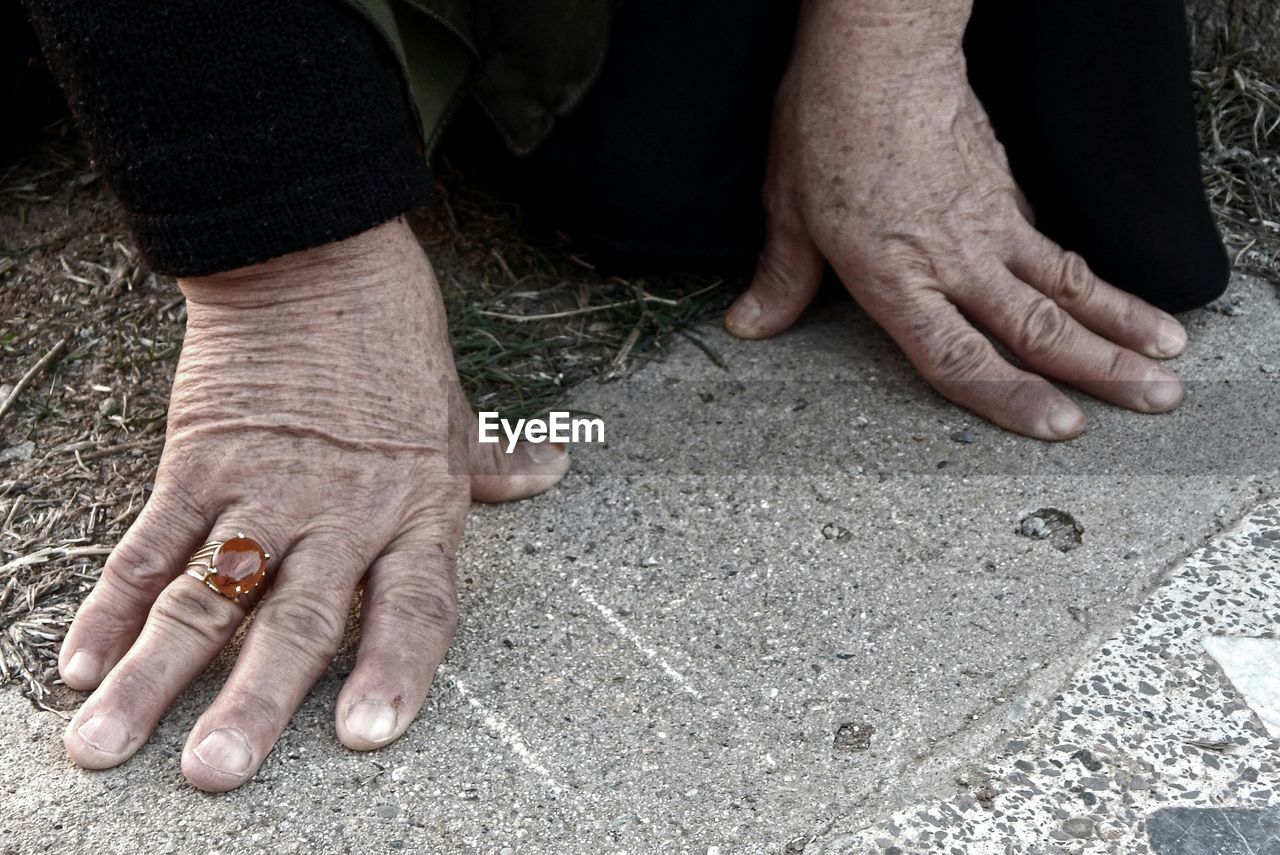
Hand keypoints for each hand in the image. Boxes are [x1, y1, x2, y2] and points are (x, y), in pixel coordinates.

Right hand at [57, 219, 567, 790]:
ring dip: (154, 673)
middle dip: (254, 702)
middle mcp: (343, 513)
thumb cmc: (394, 342)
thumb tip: (549, 472)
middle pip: (298, 621)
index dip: (393, 671)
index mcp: (415, 510)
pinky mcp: (200, 460)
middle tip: (217, 774)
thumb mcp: (452, 411)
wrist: (317, 259)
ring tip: (106, 743)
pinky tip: (78, 663)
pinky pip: (152, 541)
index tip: (365, 736)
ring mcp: (265, 489)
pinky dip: (113, 601)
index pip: (415, 607)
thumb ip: (490, 462)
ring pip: (209, 594)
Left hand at [725, 2, 1187, 439]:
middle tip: (1158, 398)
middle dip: (1103, 370)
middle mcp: (954, 258)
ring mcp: (990, 222)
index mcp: (895, 275)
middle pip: (1039, 328)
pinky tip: (1111, 298)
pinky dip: (1089, 277)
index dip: (1010, 400)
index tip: (1060, 427)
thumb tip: (750, 324)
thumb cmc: (828, 124)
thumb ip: (782, 279)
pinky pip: (1053, 246)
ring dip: (1121, 324)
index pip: (959, 358)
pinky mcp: (1006, 190)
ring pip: (1067, 285)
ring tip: (1169, 354)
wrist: (878, 50)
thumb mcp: (787, 209)